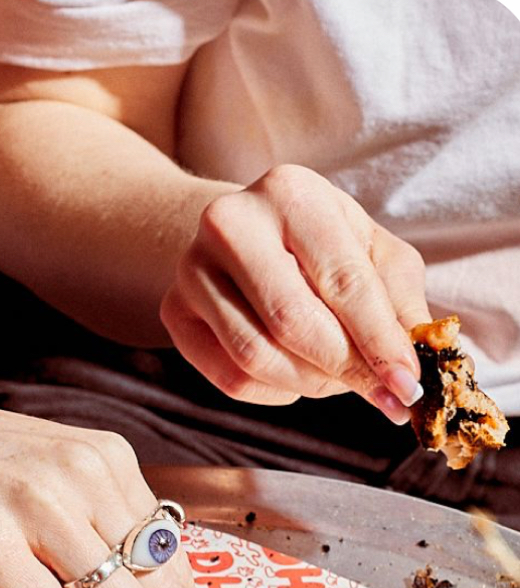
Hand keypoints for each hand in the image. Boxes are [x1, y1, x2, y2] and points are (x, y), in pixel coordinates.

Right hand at [159, 165, 429, 419]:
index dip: (378, 341)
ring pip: (256, 358)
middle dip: (344, 369)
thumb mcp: (371, 252)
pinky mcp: (173, 312)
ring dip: (309, 384)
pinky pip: (229, 379)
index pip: (342, 281)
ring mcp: (192, 269)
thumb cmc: (318, 245)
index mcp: (291, 193)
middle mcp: (231, 222)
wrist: (242, 236)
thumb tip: (413, 365)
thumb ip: (398, 302)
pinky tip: (294, 376)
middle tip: (379, 394)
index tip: (406, 386)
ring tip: (337, 378)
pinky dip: (274, 392)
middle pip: (292, 323)